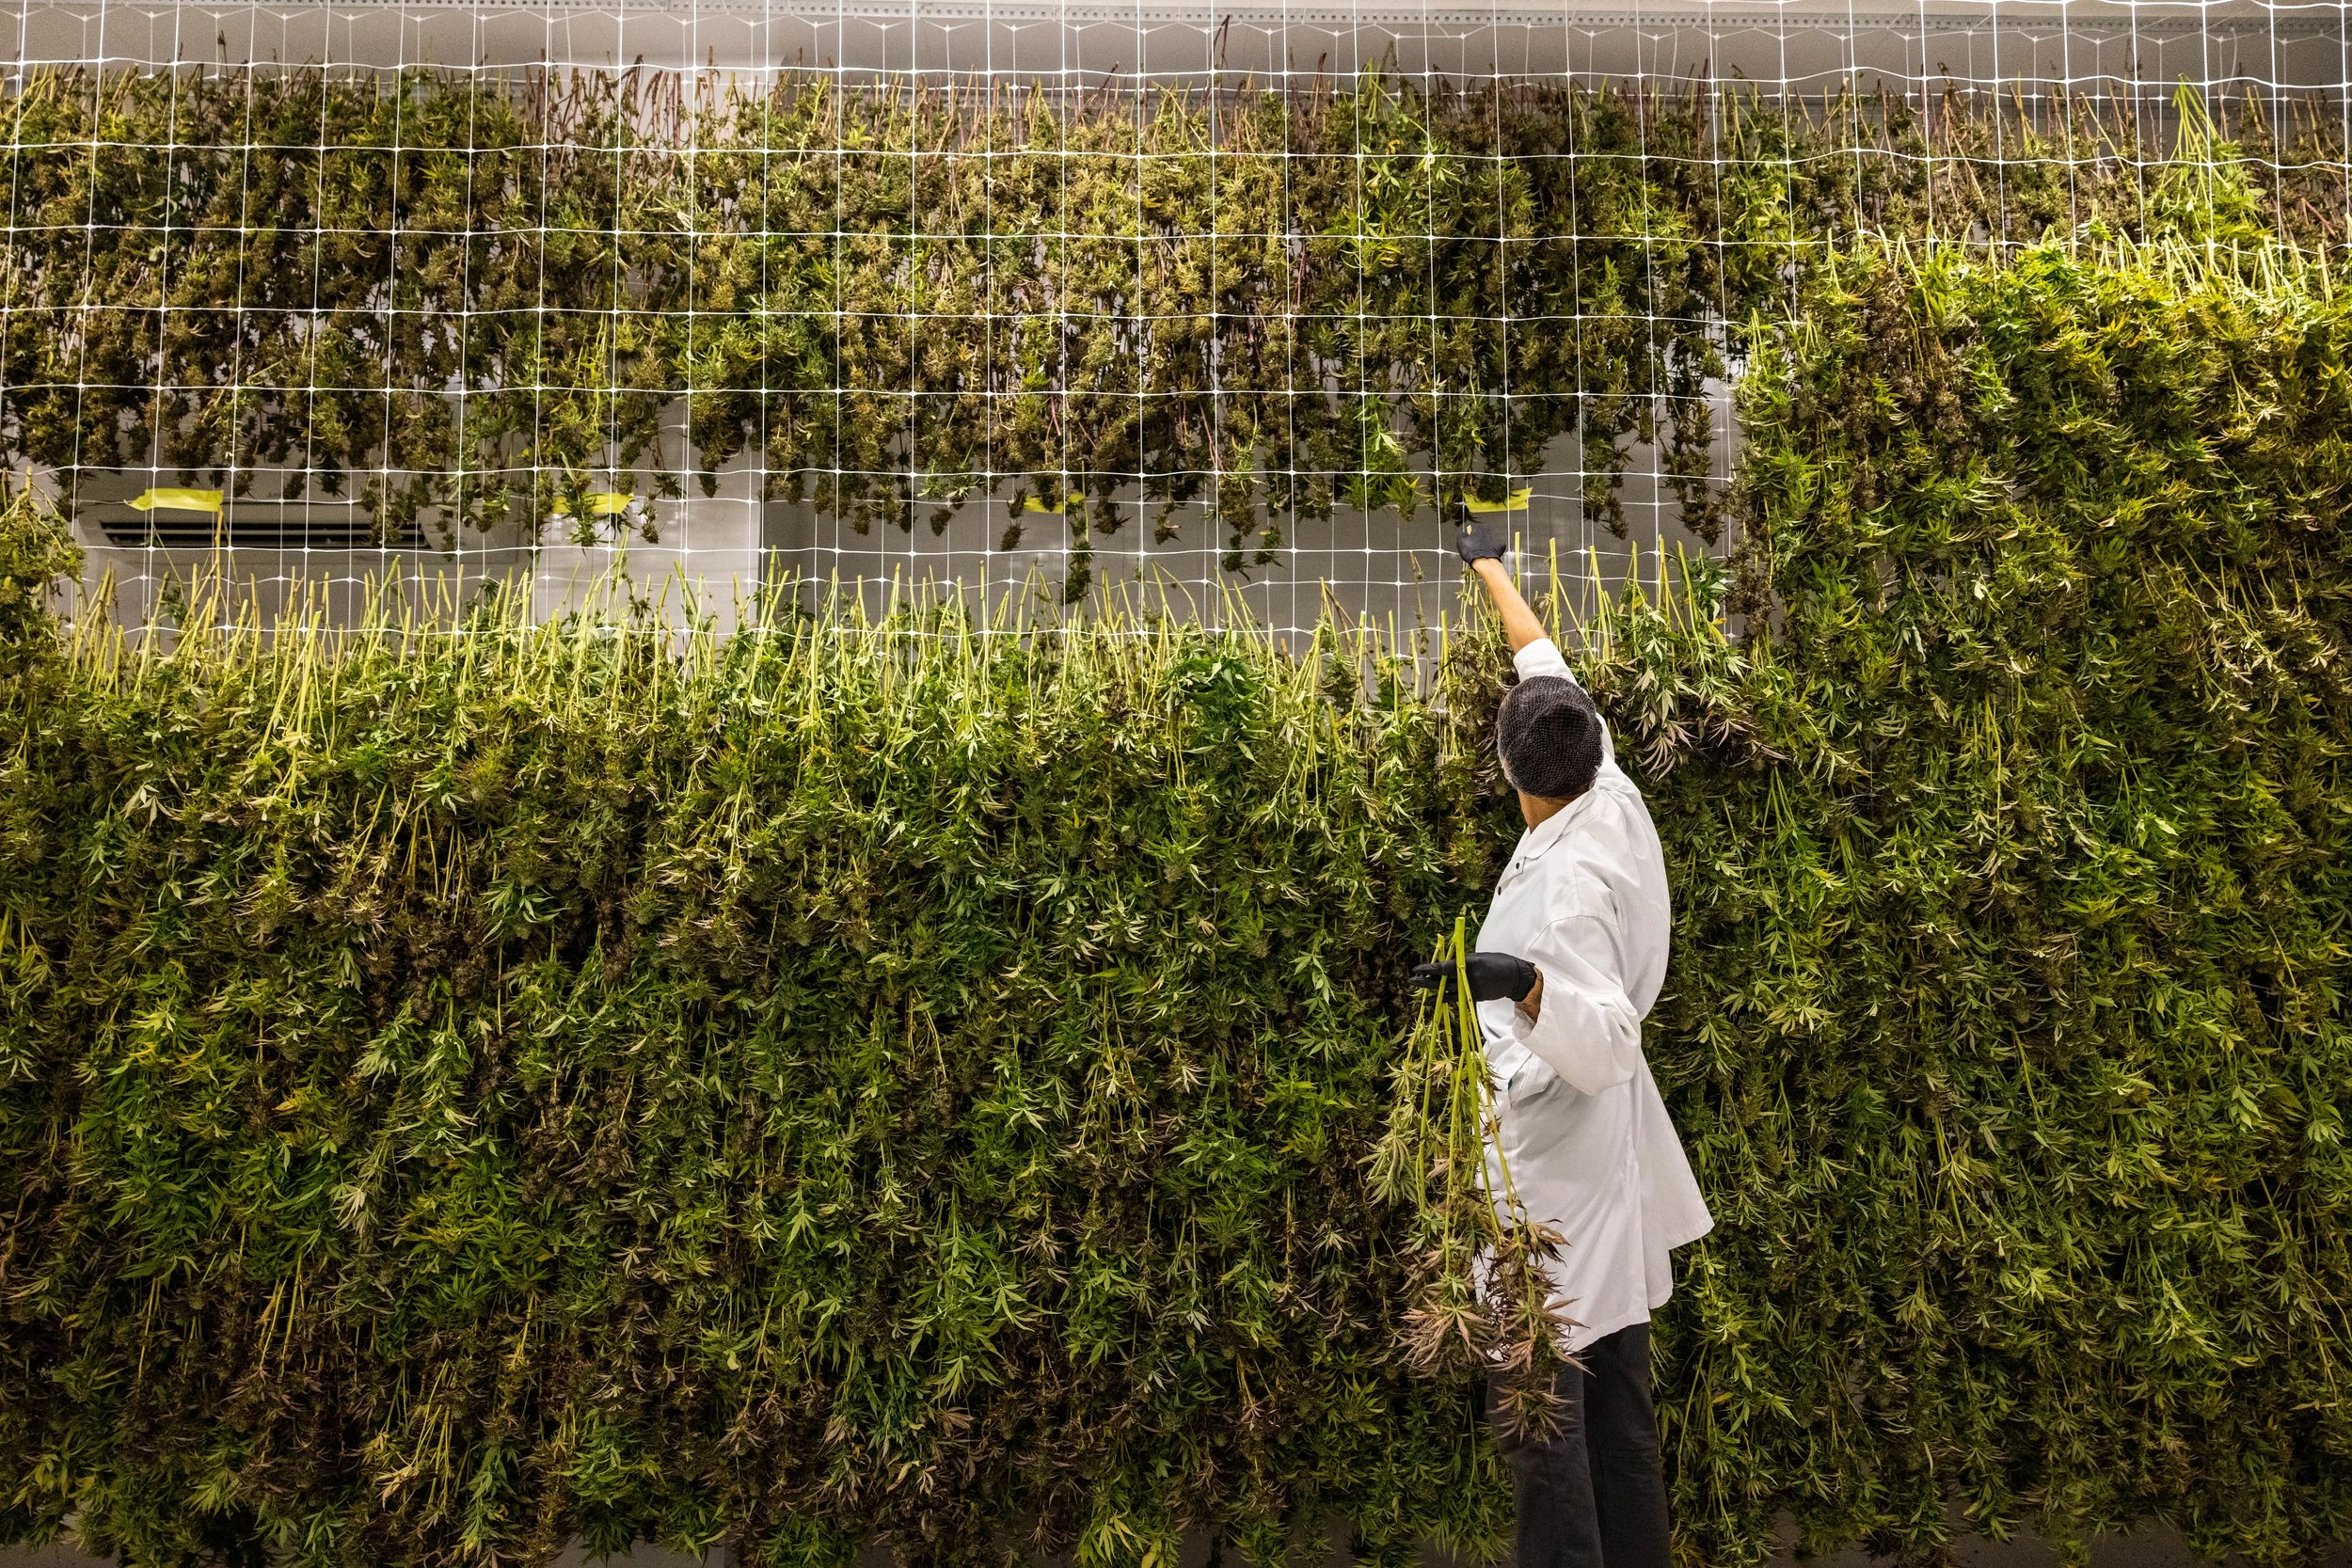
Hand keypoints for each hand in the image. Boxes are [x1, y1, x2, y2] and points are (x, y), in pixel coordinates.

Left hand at [1410, 951, 1539, 1003]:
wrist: (1515, 977)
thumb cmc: (1497, 962)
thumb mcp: (1479, 957)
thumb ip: (1462, 961)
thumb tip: (1446, 966)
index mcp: (1468, 964)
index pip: (1444, 968)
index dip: (1429, 969)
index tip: (1417, 969)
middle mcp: (1468, 978)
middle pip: (1442, 982)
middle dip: (1425, 981)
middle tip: (1411, 981)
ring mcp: (1471, 989)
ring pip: (1447, 992)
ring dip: (1432, 992)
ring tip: (1419, 992)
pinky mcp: (1474, 997)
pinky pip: (1456, 998)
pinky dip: (1444, 999)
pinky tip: (1433, 1001)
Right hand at [1455, 526, 1507, 566]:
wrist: (1484, 563)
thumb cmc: (1473, 554)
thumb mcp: (1461, 543)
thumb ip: (1461, 535)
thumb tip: (1463, 533)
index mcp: (1479, 528)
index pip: (1474, 530)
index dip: (1472, 537)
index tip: (1470, 542)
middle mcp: (1489, 531)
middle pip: (1483, 534)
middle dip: (1480, 540)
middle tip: (1475, 548)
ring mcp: (1496, 538)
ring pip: (1490, 539)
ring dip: (1486, 544)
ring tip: (1481, 552)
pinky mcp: (1501, 545)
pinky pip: (1496, 546)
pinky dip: (1493, 549)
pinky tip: (1488, 553)